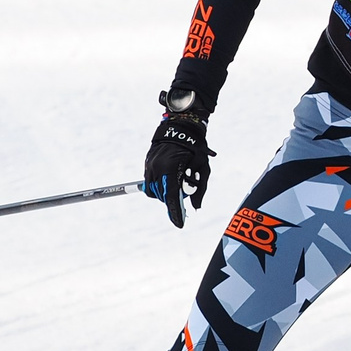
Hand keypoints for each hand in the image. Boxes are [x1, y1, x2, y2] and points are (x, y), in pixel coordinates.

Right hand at [141, 92, 211, 227]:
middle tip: (184, 199)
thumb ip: (200, 189)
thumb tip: (196, 208)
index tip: (179, 224)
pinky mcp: (147, 163)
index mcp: (170, 169)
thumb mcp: (203, 168)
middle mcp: (157, 168)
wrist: (181, 126)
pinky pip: (151, 182)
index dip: (175, 213)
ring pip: (154, 191)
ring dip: (165, 194)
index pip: (171, 197)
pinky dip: (160, 186)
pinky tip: (171, 179)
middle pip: (162, 196)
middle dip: (172, 201)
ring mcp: (150, 165)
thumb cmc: (195, 147)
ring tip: (178, 185)